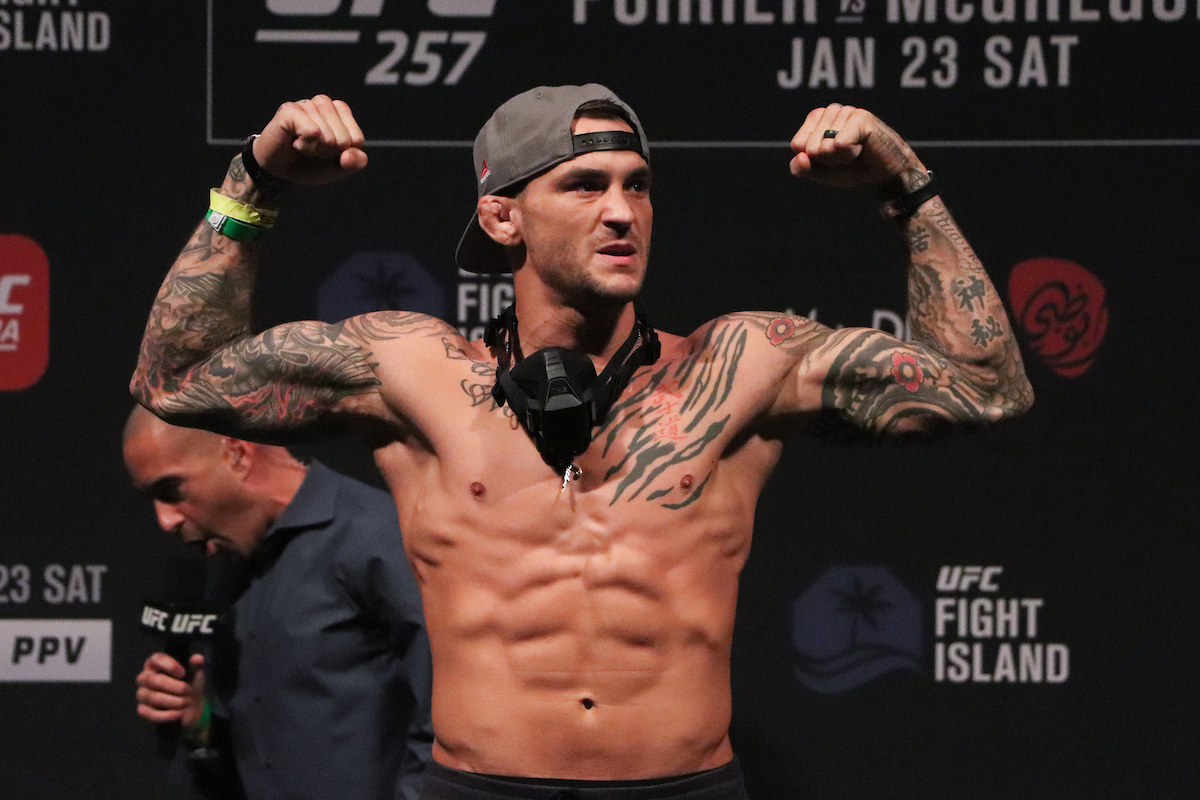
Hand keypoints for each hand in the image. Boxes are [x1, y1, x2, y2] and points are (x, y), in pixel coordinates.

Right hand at [135, 652, 205, 727]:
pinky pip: (150, 714)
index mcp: (155, 663)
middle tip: (188, 690)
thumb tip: (198, 658)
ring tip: (186, 702)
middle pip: (153, 680)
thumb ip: (197, 665)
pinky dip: (166, 715)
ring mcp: (141, 694)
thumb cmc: (189, 683)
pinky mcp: (142, 710)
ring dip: (173, 701)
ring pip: (152, 697)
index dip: (169, 665)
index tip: (183, 673)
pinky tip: (178, 714)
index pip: (156, 659)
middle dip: (174, 687)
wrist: (190, 705)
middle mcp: (145, 677)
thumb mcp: (195, 673)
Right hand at [251, 94, 367, 185]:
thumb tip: (349, 154)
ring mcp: (307, 104)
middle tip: (311, 148)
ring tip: (302, 144)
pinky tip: (294, 142)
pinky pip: (312, 133)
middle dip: (328, 152)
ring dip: (314, 150)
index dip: (342, 154)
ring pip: (327, 136)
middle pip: (343, 139)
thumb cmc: (308, 163)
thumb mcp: (337, 167)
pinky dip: (304, 146)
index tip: (326, 151)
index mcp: (340, 112)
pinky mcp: (290, 110)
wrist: (278, 170)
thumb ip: (354, 162)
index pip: (357, 139)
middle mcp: (324, 103)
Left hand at [789, 104, 925, 188]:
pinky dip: (850, 154)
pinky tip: (862, 148)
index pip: (797, 144)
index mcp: (818, 119)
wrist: (885, 173)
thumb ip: (803, 168)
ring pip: (825, 146)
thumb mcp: (822, 172)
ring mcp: (846, 112)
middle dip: (827, 160)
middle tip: (847, 156)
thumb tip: (799, 157)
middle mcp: (831, 111)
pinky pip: (840, 144)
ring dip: (840, 158)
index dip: (813, 160)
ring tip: (856, 151)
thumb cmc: (854, 168)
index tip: (832, 157)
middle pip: (810, 147)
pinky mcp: (861, 117)